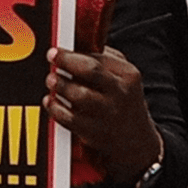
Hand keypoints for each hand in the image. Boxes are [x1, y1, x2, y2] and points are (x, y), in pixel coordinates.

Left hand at [44, 46, 161, 187]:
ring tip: (51, 80)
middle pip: (91, 71)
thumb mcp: (124, 77)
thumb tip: (75, 46)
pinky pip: (70, 119)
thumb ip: (104, 58)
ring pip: (79, 95)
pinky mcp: (95, 133)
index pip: (98, 58)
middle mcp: (120, 93)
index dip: (72, 53)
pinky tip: (50, 101)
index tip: (55, 50)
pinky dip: (56, 109)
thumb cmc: (123, 100)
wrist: (137, 141)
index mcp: (128, 76)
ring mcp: (108, 114)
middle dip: (66, 62)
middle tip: (51, 58)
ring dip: (60, 85)